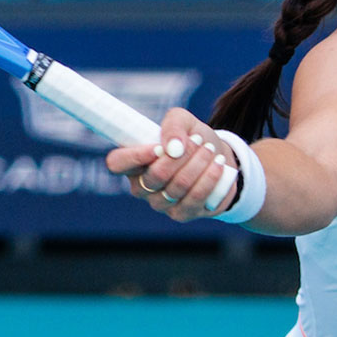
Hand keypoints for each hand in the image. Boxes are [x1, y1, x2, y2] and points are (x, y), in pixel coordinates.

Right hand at [104, 107, 240, 222]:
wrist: (219, 160)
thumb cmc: (193, 140)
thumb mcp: (184, 121)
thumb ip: (174, 124)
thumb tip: (173, 146)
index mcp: (133, 162)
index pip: (117, 163)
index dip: (135, 157)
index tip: (159, 147)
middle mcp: (142, 186)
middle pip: (155, 176)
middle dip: (182, 155)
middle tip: (198, 140)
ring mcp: (160, 203)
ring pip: (178, 186)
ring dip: (199, 164)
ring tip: (209, 149)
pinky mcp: (181, 214)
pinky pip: (195, 198)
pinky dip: (209, 178)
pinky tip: (218, 165)